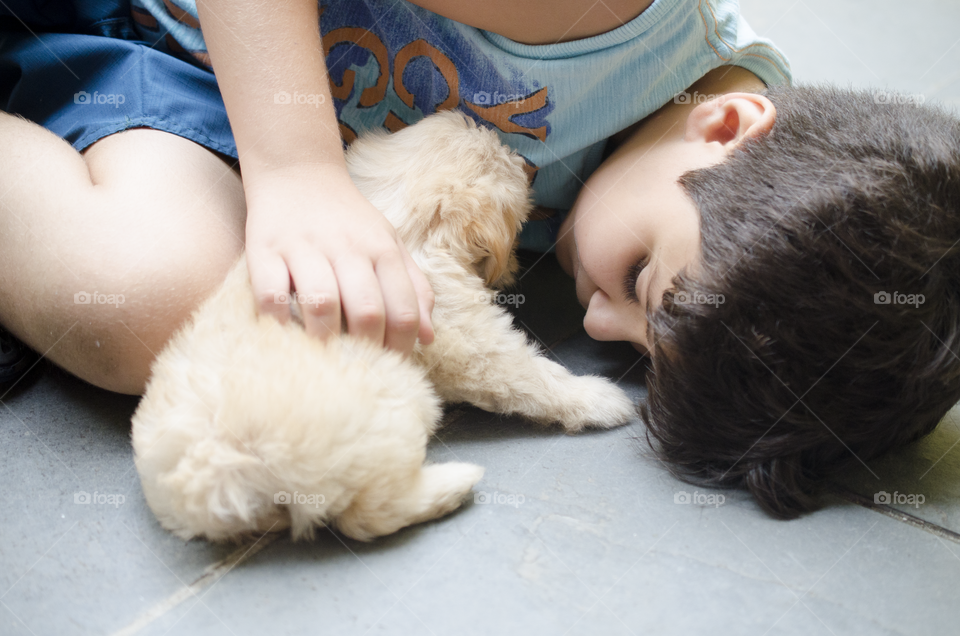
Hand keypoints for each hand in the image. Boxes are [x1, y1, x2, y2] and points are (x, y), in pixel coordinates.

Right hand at [242, 163, 433, 354]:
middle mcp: (347, 248)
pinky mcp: (264, 249)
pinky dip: (278, 321)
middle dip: (367, 349)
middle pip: (367, 311)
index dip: (401, 347)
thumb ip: (413, 288)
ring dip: (326, 339)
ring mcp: (304, 248)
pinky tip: (286, 335)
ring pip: (322, 302)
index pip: (403, 309)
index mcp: (382, 249)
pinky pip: (270, 294)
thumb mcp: (389, 245)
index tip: (392, 366)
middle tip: (359, 368)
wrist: (297, 172)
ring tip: (326, 357)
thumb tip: (428, 337)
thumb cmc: (349, 221)